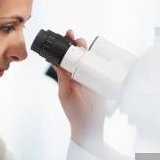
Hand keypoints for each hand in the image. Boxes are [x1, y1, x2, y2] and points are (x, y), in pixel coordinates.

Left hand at [55, 29, 105, 150]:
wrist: (89, 125)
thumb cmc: (74, 112)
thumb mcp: (65, 93)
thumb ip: (62, 78)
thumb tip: (55, 62)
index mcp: (69, 75)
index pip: (68, 56)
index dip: (67, 45)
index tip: (68, 34)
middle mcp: (80, 74)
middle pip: (81, 55)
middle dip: (79, 44)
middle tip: (77, 39)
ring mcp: (93, 77)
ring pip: (92, 60)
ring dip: (90, 51)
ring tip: (85, 45)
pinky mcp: (103, 82)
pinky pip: (104, 69)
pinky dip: (103, 61)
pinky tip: (102, 55)